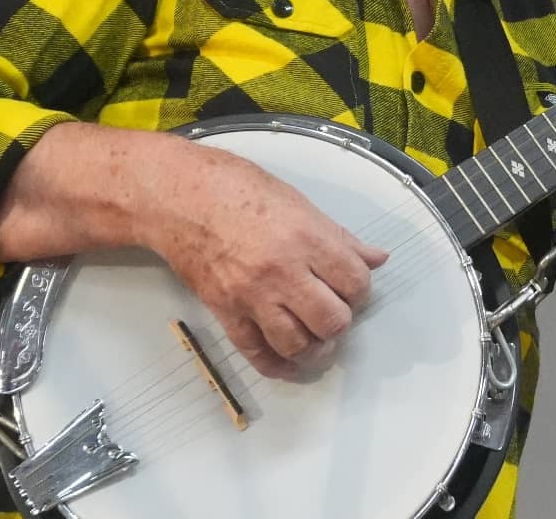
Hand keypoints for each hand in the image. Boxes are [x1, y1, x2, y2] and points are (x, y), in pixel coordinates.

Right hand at [144, 141, 389, 379]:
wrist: (180, 197)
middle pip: (332, 321)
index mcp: (306, 238)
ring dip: (314, 350)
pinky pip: (256, 353)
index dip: (360, 289)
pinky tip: (288, 364)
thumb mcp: (298, 203)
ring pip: (298, 345)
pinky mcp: (226, 312)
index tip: (352, 287)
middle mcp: (282, 272)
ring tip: (317, 342)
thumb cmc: (236, 189)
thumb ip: (340, 237)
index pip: (355, 282)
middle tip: (335, 312)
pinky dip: (277, 366)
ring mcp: (252, 296)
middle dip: (341, 321)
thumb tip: (376, 258)